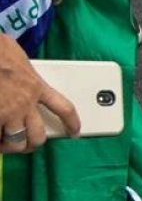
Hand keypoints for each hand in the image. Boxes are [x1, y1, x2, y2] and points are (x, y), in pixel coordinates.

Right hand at [0, 35, 79, 152]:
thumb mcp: (16, 54)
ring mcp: (7, 113)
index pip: (64, 108)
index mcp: (36, 85)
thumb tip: (20, 64)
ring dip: (12, 146)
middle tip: (28, 143)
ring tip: (6, 145)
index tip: (75, 131)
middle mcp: (25, 103)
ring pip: (16, 142)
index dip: (72, 122)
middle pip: (38, 134)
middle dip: (34, 142)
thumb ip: (24, 67)